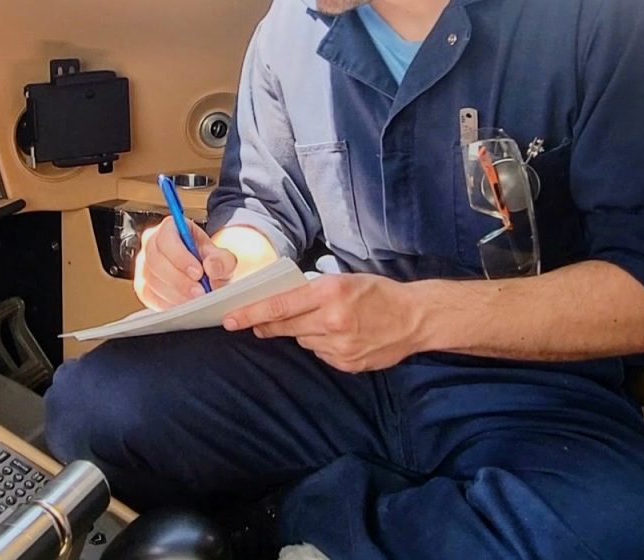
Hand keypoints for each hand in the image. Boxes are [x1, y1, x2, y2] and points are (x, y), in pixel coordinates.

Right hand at [134, 219, 237, 309]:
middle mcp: (152, 244)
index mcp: (170, 229)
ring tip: (195, 300)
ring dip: (175, 294)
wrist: (205, 278)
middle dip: (179, 280)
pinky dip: (168, 303)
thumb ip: (222, 260)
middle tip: (199, 292)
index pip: (166, 238)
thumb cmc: (209, 262)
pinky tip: (184, 305)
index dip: (180, 257)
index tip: (198, 272)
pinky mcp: (143, 286)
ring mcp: (144, 266)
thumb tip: (212, 266)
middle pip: (155, 261)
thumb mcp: (222, 258)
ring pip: (151, 280)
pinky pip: (149, 296)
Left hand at [222, 273, 421, 371]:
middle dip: (268, 326)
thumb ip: (312, 291)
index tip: (229, 319)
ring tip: (328, 323)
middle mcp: (332, 320)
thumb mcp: (344, 280)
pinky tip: (342, 336)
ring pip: (303, 341)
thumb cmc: (378, 293)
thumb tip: (278, 303)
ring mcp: (339, 346)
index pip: (279, 306)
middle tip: (259, 324)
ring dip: (304, 333)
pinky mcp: (346, 363)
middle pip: (284, 327)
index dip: (250, 314)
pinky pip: (320, 354)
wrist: (415, 318)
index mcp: (329, 293)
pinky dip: (323, 345)